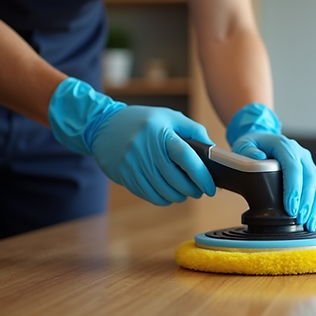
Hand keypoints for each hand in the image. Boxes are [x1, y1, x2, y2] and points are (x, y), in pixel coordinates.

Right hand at [48, 78, 215, 205]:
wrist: (103, 125)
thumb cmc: (144, 121)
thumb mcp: (170, 117)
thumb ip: (194, 131)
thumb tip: (212, 152)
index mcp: (161, 132)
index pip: (186, 157)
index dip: (201, 175)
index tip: (210, 187)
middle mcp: (145, 149)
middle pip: (176, 179)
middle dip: (193, 190)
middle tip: (200, 190)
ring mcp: (133, 164)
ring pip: (163, 191)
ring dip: (179, 196)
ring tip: (186, 192)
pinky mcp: (125, 176)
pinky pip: (149, 195)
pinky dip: (164, 199)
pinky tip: (169, 194)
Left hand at [227, 103, 315, 230]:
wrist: (263, 141)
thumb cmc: (252, 146)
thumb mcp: (243, 145)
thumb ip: (248, 152)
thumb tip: (259, 159)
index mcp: (284, 145)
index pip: (293, 166)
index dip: (293, 188)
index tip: (290, 207)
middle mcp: (300, 153)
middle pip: (309, 177)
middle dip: (306, 201)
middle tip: (299, 219)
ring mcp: (307, 163)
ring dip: (314, 205)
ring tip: (307, 224)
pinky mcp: (310, 172)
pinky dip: (315, 205)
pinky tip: (311, 220)